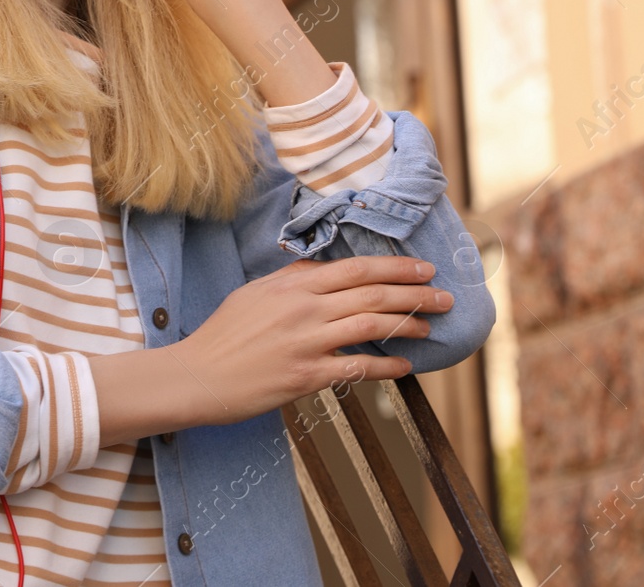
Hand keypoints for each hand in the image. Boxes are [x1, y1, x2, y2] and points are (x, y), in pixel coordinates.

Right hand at [169, 256, 454, 427]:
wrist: (199, 374)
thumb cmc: (223, 334)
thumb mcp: (254, 294)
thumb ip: (291, 280)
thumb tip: (322, 268)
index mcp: (292, 285)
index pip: (354, 268)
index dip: (395, 267)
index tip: (422, 268)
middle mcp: (304, 308)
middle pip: (372, 293)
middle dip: (415, 293)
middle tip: (443, 296)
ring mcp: (307, 342)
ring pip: (372, 326)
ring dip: (408, 325)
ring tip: (431, 327)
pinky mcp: (307, 375)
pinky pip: (358, 368)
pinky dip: (387, 366)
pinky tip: (405, 366)